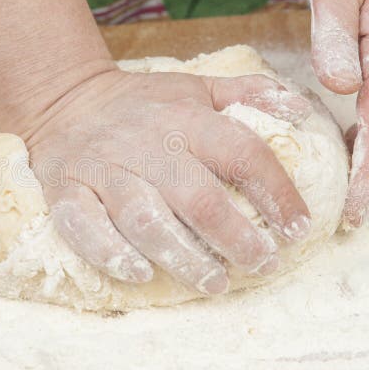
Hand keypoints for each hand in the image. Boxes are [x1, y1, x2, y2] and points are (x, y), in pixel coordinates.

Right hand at [23, 66, 313, 292]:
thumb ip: (248, 92)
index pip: (241, 153)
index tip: (298, 227)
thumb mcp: (196, 87)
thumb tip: (303, 110)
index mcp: (185, 118)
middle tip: (261, 263)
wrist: (66, 98)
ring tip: (214, 283)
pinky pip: (84, 226)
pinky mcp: (65, 190)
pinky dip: (110, 253)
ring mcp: (102, 169)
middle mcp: (146, 144)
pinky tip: (139, 274)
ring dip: (182, 257)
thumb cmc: (143, 103)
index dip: (276, 193)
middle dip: (235, 236)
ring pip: (145, 218)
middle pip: (196, 196)